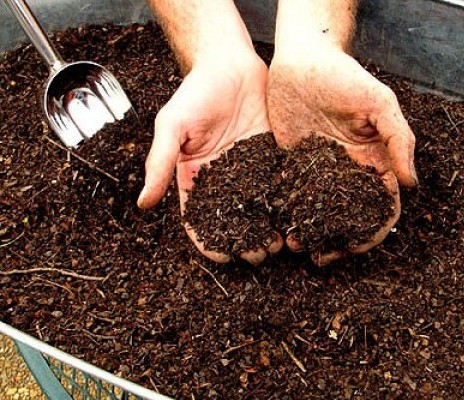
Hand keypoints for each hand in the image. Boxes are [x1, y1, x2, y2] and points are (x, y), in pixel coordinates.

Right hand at [138, 49, 282, 264]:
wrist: (230, 65)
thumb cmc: (196, 92)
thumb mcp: (172, 126)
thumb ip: (160, 163)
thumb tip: (142, 203)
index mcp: (195, 178)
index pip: (199, 218)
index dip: (208, 241)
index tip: (221, 257)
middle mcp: (223, 179)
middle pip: (233, 220)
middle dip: (244, 241)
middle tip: (259, 255)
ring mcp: (249, 171)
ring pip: (259, 209)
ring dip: (268, 229)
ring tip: (280, 244)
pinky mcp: (272, 159)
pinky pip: (279, 186)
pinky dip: (286, 205)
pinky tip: (296, 218)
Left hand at [267, 43, 416, 265]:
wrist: (302, 60)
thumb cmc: (345, 76)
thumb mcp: (379, 103)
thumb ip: (399, 140)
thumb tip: (411, 184)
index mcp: (373, 162)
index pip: (380, 206)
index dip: (372, 231)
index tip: (354, 246)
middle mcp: (347, 172)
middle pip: (347, 217)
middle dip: (337, 240)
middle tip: (319, 256)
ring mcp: (319, 171)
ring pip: (318, 212)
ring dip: (310, 232)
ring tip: (296, 244)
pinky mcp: (292, 164)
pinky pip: (291, 195)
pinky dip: (288, 213)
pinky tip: (279, 224)